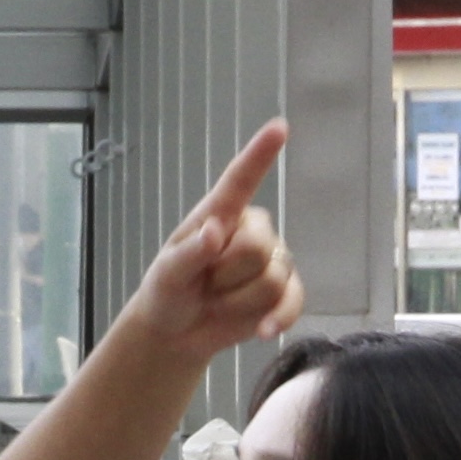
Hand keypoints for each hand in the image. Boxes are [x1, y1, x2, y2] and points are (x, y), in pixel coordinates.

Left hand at [102, 122, 305, 379]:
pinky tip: (261, 332)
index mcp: (220, 214)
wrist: (177, 331)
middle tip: (205, 285)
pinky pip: (293, 301)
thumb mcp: (166, 274)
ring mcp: (272, 260)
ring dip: (239, 302)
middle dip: (227, 276)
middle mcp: (252, 230)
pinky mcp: (284, 292)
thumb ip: (188, 254)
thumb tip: (215, 233)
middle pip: (258, 247)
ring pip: (273, 279)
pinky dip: (278, 319)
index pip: (241, 180)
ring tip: (217, 302)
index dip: (260, 154)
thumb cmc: (168, 290)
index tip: (279, 127)